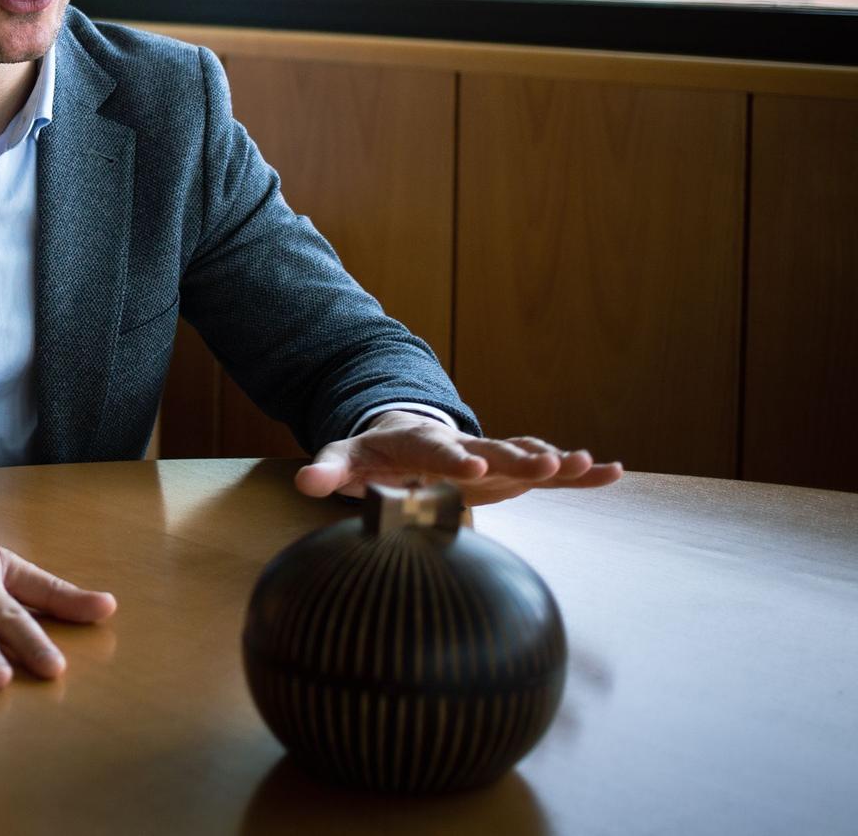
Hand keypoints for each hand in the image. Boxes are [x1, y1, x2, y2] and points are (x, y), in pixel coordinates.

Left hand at [294, 409, 624, 505]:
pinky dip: (577, 473)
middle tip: (548, 463)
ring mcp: (489, 457)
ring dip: (555, 461)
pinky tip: (612, 473)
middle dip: (518, 457)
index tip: (473, 469)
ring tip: (589, 463)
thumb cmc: (371, 452)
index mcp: (419, 443)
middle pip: (491, 450)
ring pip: (526, 455)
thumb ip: (329, 471)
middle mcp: (462, 446)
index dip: (454, 460)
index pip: (436, 451)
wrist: (399, 435)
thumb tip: (306, 482)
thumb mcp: (343, 459)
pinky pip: (546, 471)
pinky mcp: (507, 472)